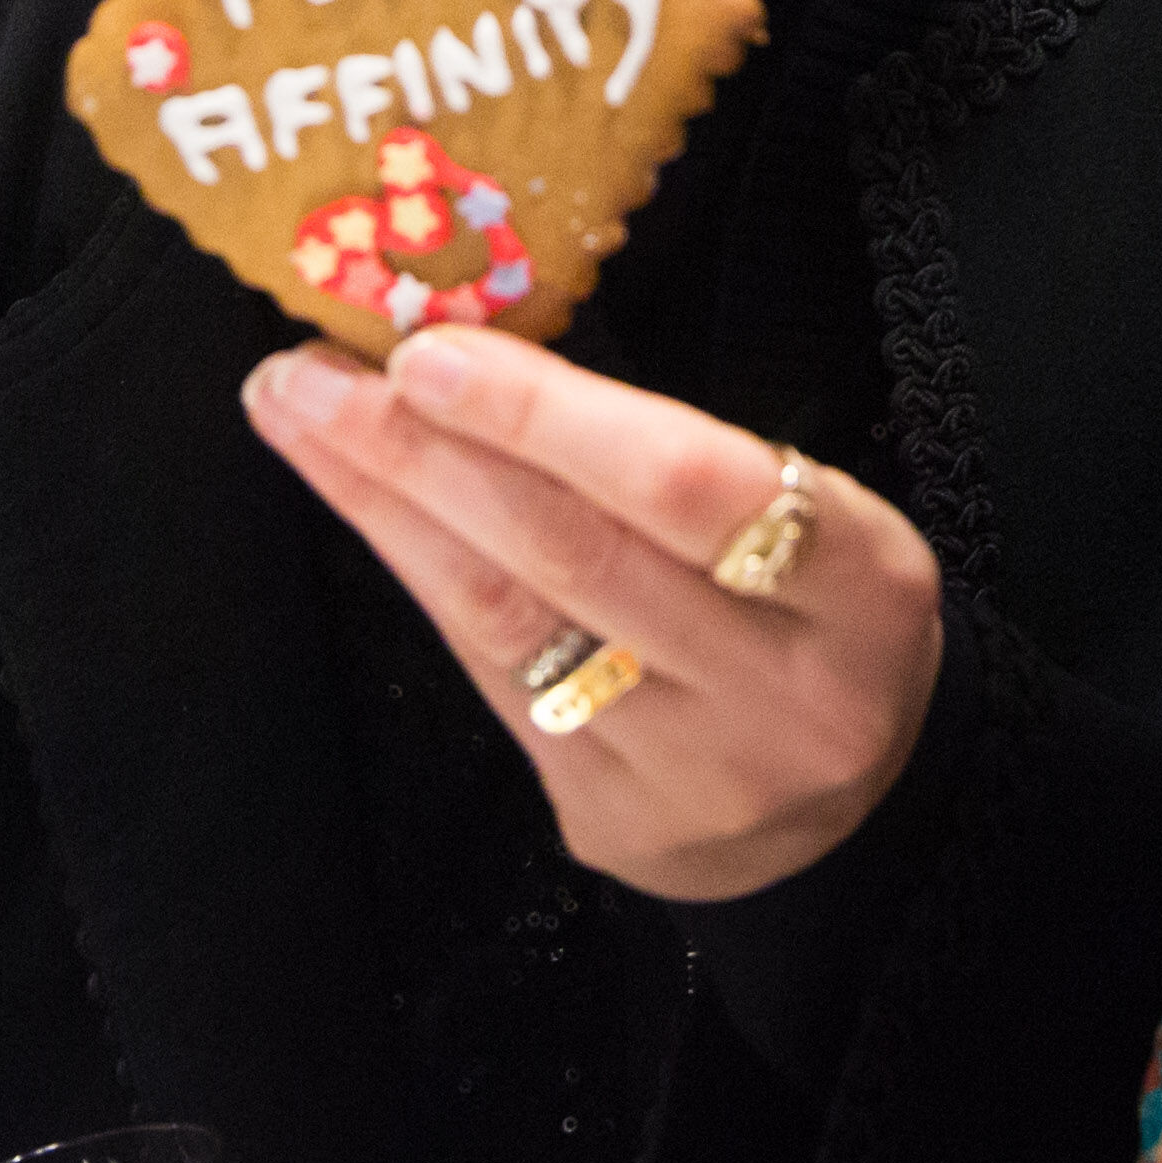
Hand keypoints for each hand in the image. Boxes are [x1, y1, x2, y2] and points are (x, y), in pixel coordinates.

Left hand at [242, 328, 945, 900]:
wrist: (857, 812)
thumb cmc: (813, 606)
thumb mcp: (809, 511)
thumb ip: (678, 448)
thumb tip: (485, 340)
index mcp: (861, 581)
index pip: (688, 484)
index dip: (548, 416)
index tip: (431, 351)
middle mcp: (783, 690)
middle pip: (576, 552)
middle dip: (425, 448)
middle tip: (314, 370)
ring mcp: (693, 773)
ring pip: (513, 621)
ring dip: (388, 505)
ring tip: (300, 415)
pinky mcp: (612, 823)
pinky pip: (497, 681)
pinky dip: (420, 577)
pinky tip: (366, 508)